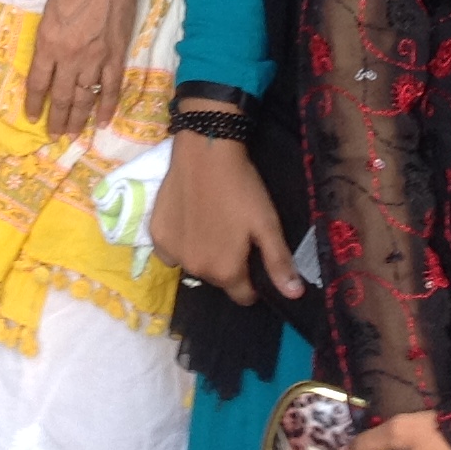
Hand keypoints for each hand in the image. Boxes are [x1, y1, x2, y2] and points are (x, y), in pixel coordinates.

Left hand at [25, 0, 139, 135]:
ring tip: (72, 136)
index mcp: (49, 45)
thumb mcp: (48, 12)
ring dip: (78, 120)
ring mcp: (95, 61)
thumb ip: (46, 40)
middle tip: (53, 136)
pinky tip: (103, 122)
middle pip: (61, 97)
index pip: (38, 83)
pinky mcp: (116, 58)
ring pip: (85, 98)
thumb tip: (45, 61)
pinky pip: (111, 89)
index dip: (34, 104)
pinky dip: (107, 107)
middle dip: (56, 120)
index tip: (32, 118)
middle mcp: (70, 59)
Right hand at [148, 115, 300, 305]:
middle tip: (234, 233)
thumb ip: (279, 263)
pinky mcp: (157, 235)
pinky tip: (189, 219)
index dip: (253, 281)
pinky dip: (181, 242)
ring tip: (211, 223)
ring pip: (194, 265)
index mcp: (225, 272)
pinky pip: (171, 251)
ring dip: (203, 253)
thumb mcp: (267, 224)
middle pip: (218, 279)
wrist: (206, 153)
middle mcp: (196, 270)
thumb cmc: (241, 189)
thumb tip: (294, 295)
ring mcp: (172, 253)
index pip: (243, 296)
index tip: (253, 255)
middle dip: (227, 264)